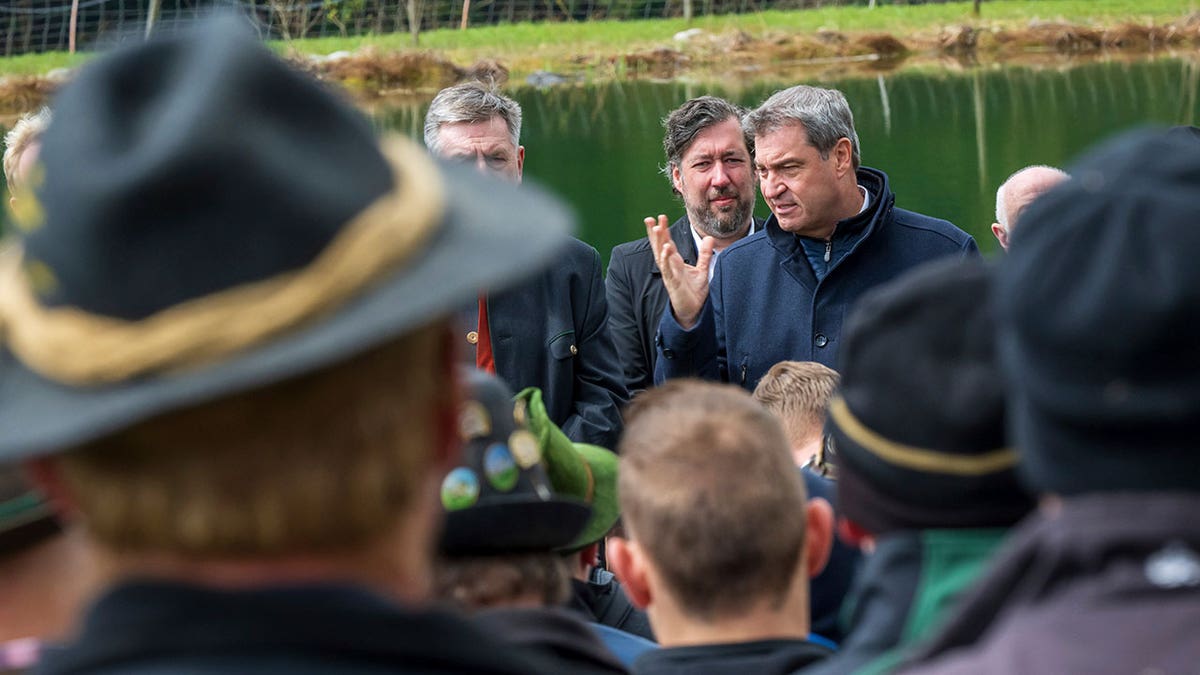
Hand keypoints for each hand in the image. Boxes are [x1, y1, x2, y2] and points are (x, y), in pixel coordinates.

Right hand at [645, 214, 713, 329]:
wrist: (695, 312)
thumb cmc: (695, 292)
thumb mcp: (702, 269)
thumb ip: (704, 254)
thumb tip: (709, 238)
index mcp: (675, 262)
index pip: (667, 242)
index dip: (663, 230)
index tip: (660, 217)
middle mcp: (670, 266)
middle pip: (659, 246)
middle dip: (654, 233)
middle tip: (650, 218)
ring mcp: (670, 274)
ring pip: (660, 255)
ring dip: (658, 242)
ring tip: (656, 228)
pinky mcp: (673, 283)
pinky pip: (667, 269)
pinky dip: (666, 258)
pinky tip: (666, 248)